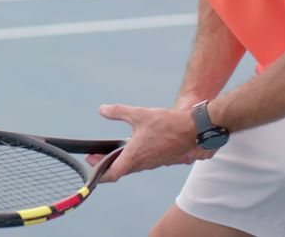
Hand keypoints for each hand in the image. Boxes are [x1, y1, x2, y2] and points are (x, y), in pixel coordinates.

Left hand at [85, 104, 214, 182]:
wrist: (193, 129)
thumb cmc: (167, 123)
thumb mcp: (138, 114)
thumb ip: (118, 111)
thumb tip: (102, 109)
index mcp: (134, 156)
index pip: (113, 174)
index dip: (99, 173)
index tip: (91, 163)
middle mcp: (143, 164)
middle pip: (120, 171)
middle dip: (105, 166)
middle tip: (95, 157)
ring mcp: (153, 163)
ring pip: (132, 168)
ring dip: (119, 162)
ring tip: (110, 152)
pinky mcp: (161, 160)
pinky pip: (142, 163)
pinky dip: (132, 159)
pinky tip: (132, 148)